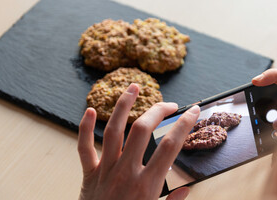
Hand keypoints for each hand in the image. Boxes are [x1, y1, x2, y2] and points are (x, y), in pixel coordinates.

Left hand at [78, 83, 199, 199]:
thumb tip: (188, 189)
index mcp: (147, 185)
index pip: (170, 146)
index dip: (184, 124)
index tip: (193, 111)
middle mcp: (126, 173)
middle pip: (142, 130)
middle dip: (158, 110)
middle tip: (169, 103)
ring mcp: (105, 171)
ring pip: (114, 130)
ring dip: (123, 105)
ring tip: (133, 87)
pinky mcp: (89, 174)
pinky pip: (83, 148)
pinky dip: (84, 128)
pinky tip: (89, 110)